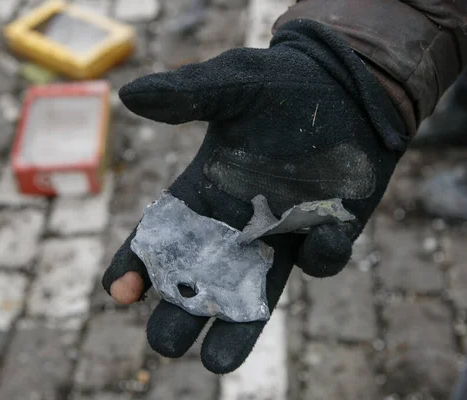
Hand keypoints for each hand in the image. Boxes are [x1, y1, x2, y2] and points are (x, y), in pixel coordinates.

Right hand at [102, 19, 407, 373]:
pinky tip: (318, 242)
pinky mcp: (328, 230)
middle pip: (203, 274)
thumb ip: (188, 94)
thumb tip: (127, 96)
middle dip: (182, 308)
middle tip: (163, 344)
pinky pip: (321, 259)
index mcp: (209, 186)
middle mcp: (241, 218)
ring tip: (216, 362)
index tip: (117, 291)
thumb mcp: (234, 82)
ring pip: (257, 288)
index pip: (164, 231)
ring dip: (237, 324)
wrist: (349, 86)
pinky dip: (321, 258)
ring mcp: (286, 230)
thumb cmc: (285, 81)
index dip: (139, 262)